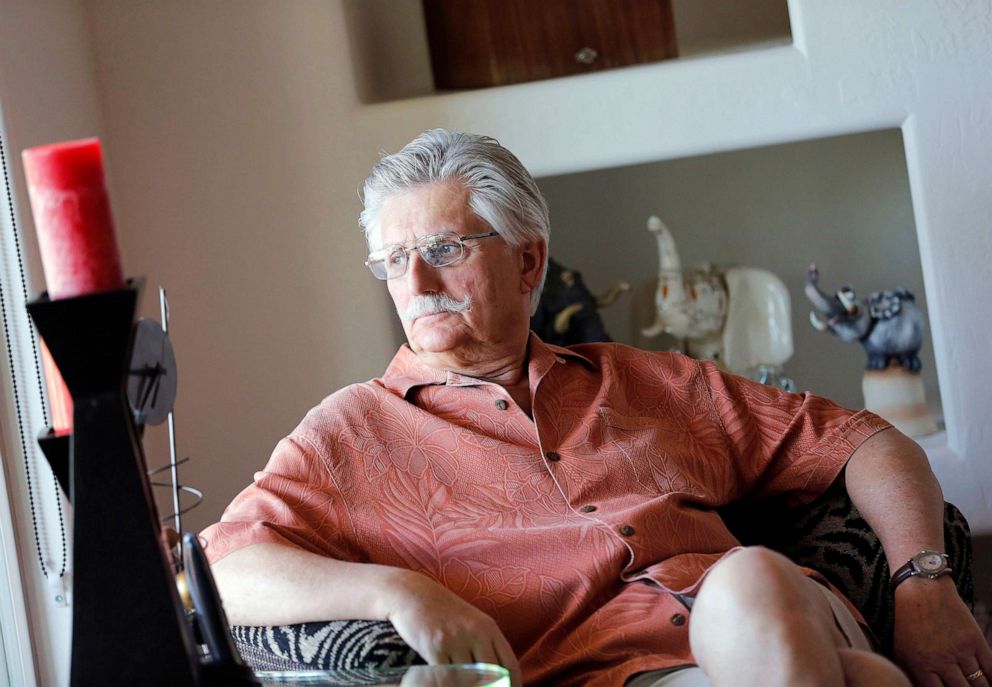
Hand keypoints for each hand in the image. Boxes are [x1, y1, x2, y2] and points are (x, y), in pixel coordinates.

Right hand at [382, 570, 521, 686]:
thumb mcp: (472, 621)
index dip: (512, 685)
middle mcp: (475, 633)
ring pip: (469, 679)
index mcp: (488, 628)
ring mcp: (455, 640)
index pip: (509, 664)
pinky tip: (447, 683)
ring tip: (465, 686)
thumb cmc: (444, 610)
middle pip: (492, 675)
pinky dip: (448, 683)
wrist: (413, 593)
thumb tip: (500, 674)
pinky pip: (446, 676)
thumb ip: (486, 644)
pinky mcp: (434, 647)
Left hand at [893, 576, 991, 685]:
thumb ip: (912, 673)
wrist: (923, 591)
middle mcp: (942, 660)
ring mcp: (961, 650)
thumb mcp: (901, 648)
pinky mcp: (975, 640)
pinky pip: (990, 667)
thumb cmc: (909, 620)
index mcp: (920, 664)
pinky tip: (990, 680)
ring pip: (979, 683)